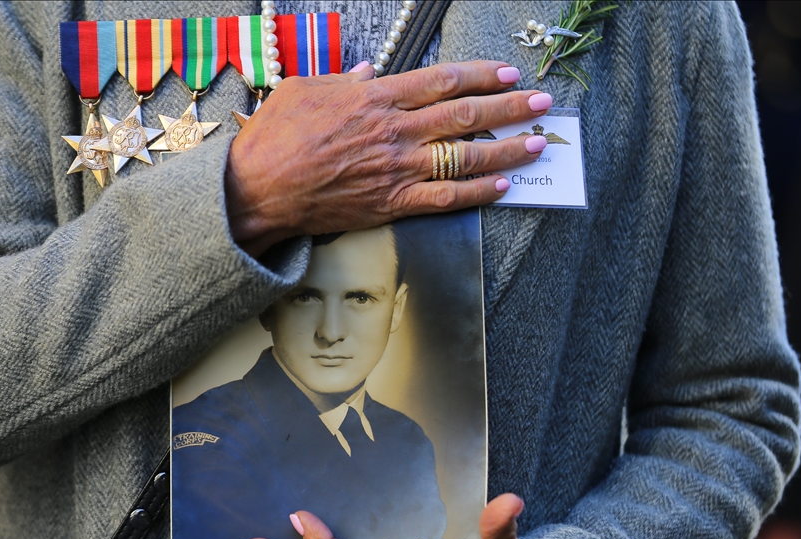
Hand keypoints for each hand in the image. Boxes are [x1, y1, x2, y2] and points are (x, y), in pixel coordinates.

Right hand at [226, 61, 551, 256]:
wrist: (258, 190)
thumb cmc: (275, 139)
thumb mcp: (304, 89)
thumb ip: (342, 80)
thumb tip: (365, 73)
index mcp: (376, 98)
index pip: (442, 81)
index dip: (481, 76)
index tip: (508, 73)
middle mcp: (395, 131)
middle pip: (465, 115)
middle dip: (510, 107)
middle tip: (542, 102)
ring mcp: (397, 169)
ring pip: (465, 156)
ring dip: (507, 148)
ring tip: (537, 142)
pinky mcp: (392, 203)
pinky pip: (446, 199)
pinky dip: (477, 192)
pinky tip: (502, 186)